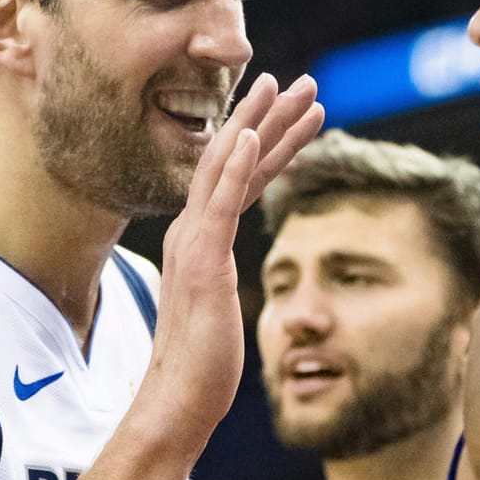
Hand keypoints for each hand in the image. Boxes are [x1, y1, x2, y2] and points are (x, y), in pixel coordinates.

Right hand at [146, 73, 322, 437]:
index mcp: (197, 238)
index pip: (234, 175)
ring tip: (293, 87)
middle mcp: (191, 230)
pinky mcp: (202, 260)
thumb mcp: (215, 308)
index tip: (285, 107)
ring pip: (231, 167)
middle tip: (302, 80)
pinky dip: (235, 163)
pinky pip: (219, 201)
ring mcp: (194, 241)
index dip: (262, 138)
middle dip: (269, 115)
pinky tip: (252, 132)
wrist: (177, 399)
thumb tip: (221, 279)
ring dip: (263, 123)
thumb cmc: (201, 362)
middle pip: (234, 158)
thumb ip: (216, 280)